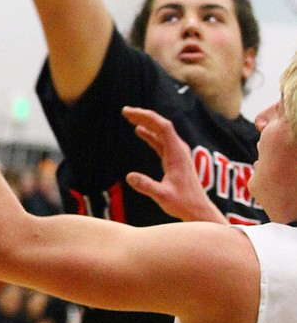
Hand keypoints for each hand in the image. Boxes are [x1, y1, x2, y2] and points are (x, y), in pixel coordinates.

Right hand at [123, 107, 225, 222]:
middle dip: (143, 116)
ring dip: (146, 123)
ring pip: (160, 132)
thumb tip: (129, 176)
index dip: (145, 117)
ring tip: (129, 117)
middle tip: (125, 111)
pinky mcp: (174, 159)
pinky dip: (149, 134)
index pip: (162, 126)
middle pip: (161, 125)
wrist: (198, 210)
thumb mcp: (162, 196)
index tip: (128, 113)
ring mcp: (177, 153)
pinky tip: (139, 131)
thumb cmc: (183, 204)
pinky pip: (160, 141)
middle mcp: (178, 149)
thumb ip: (146, 186)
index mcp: (177, 153)